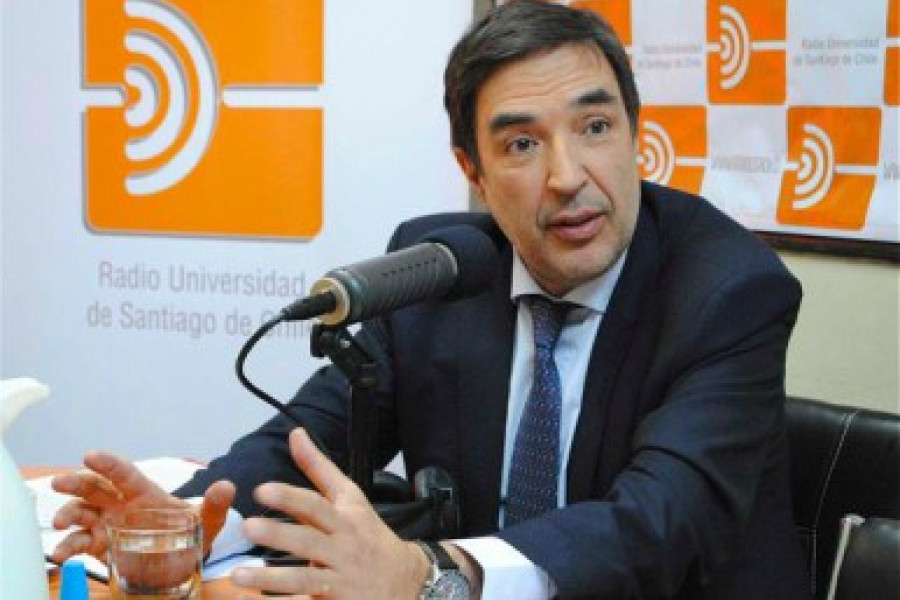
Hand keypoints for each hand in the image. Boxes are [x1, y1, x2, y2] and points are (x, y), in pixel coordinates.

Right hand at [50, 452, 234, 563]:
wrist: (179, 566)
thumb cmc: (189, 535)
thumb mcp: (206, 522)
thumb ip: (215, 505)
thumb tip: (227, 486)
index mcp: (144, 493)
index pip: (124, 474)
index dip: (108, 464)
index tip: (90, 456)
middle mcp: (121, 505)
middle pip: (94, 488)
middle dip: (75, 483)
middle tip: (58, 483)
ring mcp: (108, 525)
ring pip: (82, 513)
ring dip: (68, 513)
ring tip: (58, 524)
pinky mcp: (100, 546)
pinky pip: (80, 543)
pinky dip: (68, 547)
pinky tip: (61, 555)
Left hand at [231, 428, 429, 598]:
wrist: (407, 579)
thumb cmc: (368, 533)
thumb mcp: (351, 498)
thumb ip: (319, 468)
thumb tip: (296, 434)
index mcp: (345, 517)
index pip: (316, 503)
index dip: (289, 496)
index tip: (261, 490)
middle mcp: (344, 545)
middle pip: (309, 539)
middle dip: (279, 533)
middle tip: (248, 527)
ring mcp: (342, 577)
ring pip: (305, 577)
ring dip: (271, 578)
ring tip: (238, 576)